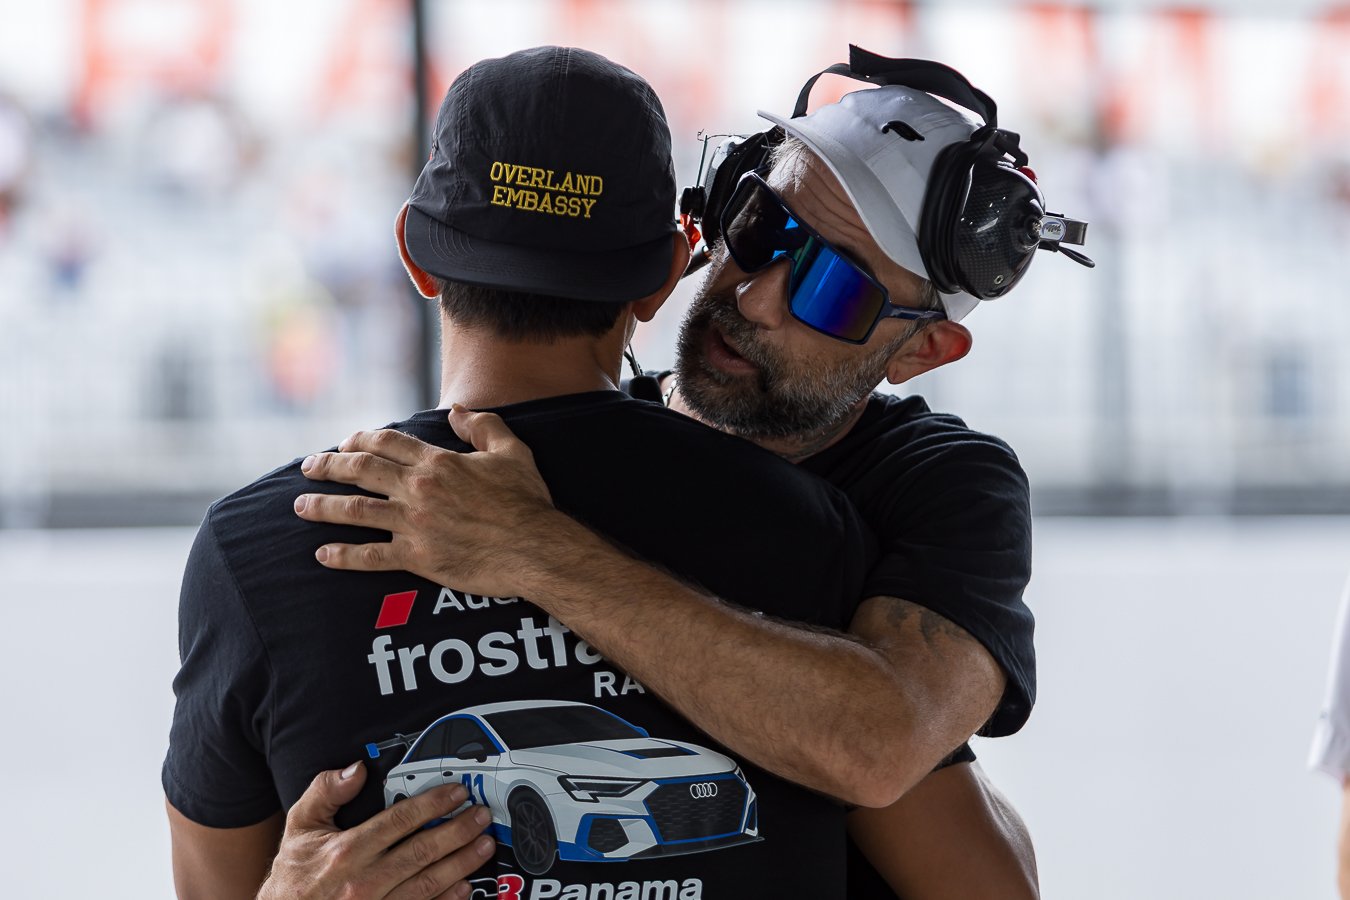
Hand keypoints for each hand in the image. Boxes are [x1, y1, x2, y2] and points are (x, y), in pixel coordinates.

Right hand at [258, 761, 495, 899]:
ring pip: (429, 883)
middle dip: (459, 831)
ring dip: (462, 863)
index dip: (433, 804)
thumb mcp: (299, 826)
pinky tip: (466, 886)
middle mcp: (364, 881)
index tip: (457, 793)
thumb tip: (356, 769)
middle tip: (482, 817)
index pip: (400, 820)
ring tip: (484, 845)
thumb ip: (325, 792)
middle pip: (423, 851)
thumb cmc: (294, 875)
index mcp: (347, 851)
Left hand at [293, 405, 557, 596]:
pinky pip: (371, 556)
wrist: (536, 548)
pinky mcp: (418, 557)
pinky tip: (323, 554)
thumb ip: (483, 425)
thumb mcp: (512, 452)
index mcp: (439, 462)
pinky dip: (344, 555)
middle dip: (328, 466)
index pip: (388, 442)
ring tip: (300, 506)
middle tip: (308, 467)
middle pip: (361, 471)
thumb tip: (458, 410)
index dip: (361, 440)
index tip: (345, 444)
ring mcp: (415, 524)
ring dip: (324, 507)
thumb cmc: (527, 502)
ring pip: (356, 511)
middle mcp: (419, 489)